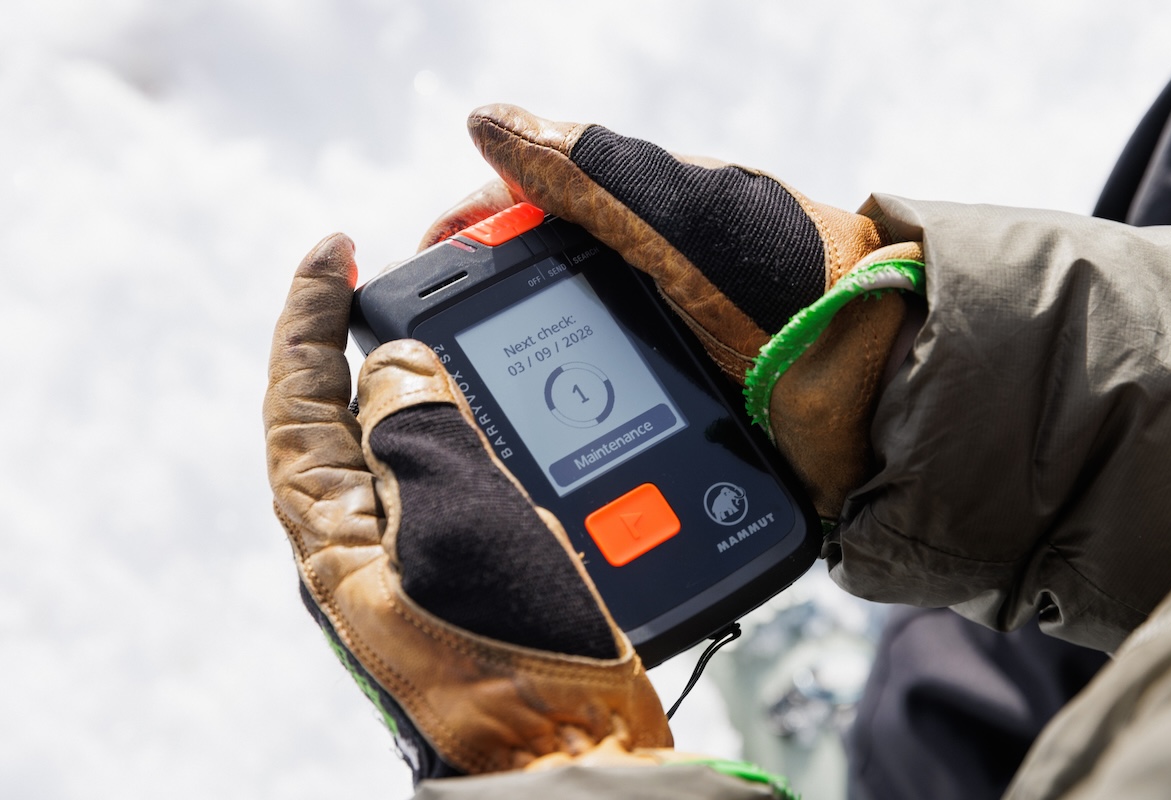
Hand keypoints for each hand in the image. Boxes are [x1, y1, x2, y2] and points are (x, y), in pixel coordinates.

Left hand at [263, 233, 671, 780]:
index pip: (299, 402)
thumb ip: (422, 436)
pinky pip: (463, 472)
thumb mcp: (461, 530)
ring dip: (435, 380)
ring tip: (474, 337)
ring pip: (411, 439)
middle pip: (346, 415)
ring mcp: (419, 554)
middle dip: (368, 339)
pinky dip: (483, 427)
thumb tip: (395, 367)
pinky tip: (520, 417)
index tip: (333, 250)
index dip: (307, 318)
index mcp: (339, 533)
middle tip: (417, 284)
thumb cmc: (518, 660)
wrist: (579, 752)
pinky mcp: (473, 564)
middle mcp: (366, 541)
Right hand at [423, 104, 924, 519]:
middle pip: (530, 282)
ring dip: (509, 376)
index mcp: (639, 215)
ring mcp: (654, 342)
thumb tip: (487, 121)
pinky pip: (592, 412)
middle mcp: (640, 274)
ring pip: (554, 353)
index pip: (525, 205)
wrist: (881, 393)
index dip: (468, 231)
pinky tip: (528, 451)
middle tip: (432, 363)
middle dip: (478, 312)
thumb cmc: (797, 285)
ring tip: (464, 417)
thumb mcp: (687, 221)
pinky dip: (555, 425)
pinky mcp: (667, 405)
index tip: (424, 275)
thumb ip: (595, 177)